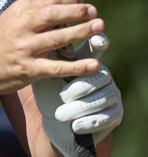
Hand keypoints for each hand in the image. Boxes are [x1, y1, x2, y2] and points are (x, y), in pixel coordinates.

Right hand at [0, 0, 105, 96]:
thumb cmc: (3, 37)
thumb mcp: (18, 14)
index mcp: (20, 10)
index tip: (82, 3)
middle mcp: (21, 27)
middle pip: (52, 14)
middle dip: (76, 11)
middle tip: (94, 12)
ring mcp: (25, 48)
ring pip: (56, 38)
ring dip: (80, 32)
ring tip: (98, 28)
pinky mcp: (28, 69)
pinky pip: (55, 67)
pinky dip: (76, 66)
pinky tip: (92, 64)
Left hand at [33, 33, 122, 156]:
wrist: (58, 123)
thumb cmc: (50, 91)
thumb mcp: (46, 72)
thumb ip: (47, 54)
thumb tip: (41, 30)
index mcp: (87, 60)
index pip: (94, 47)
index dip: (98, 41)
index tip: (97, 39)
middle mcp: (103, 74)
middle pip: (99, 75)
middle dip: (79, 87)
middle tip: (63, 96)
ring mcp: (112, 93)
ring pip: (100, 98)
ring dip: (78, 107)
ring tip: (60, 114)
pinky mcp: (116, 114)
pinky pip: (105, 117)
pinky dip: (87, 122)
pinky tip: (75, 126)